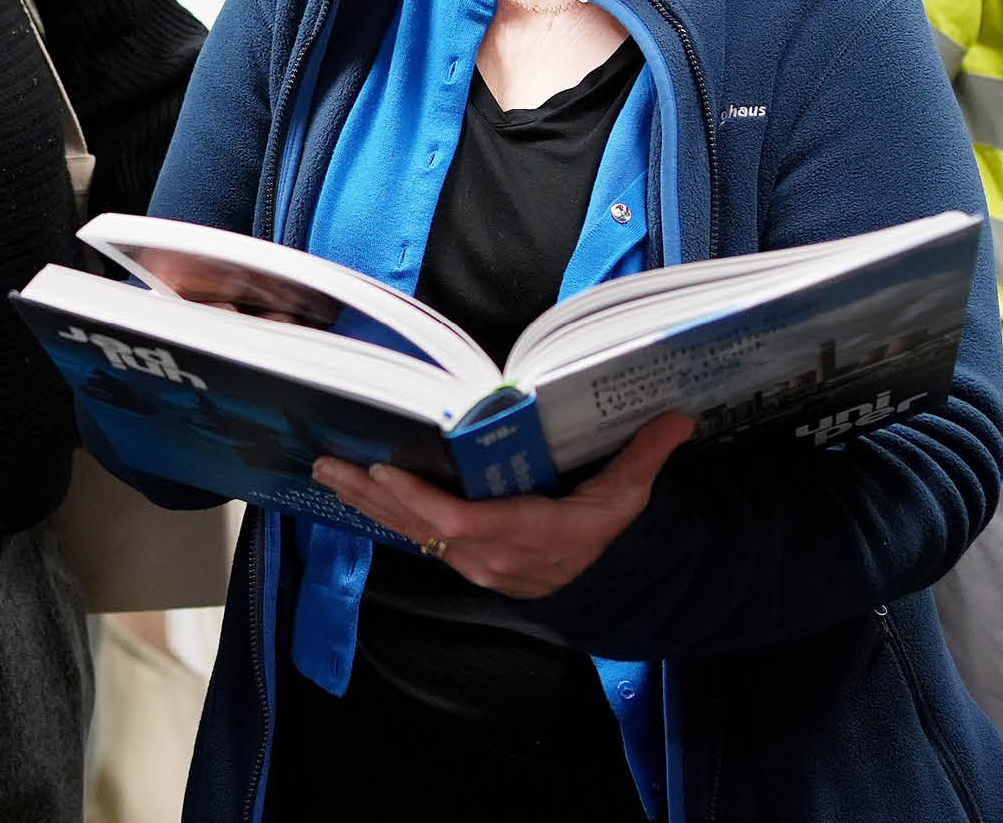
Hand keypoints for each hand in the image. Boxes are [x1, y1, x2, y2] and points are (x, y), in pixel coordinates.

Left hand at [312, 413, 693, 599]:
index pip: (464, 523)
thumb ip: (644, 456)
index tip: (386, 471)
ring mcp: (470, 560)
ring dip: (364, 501)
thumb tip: (677, 417)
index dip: (421, 501)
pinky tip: (349, 489)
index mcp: (525, 533)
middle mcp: (488, 553)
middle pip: (420, 524)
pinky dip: (380, 511)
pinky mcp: (460, 557)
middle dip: (372, 494)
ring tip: (325, 469)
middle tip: (328, 461)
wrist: (600, 585)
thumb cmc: (605, 532)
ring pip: (408, 529)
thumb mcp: (627, 498)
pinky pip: (413, 533)